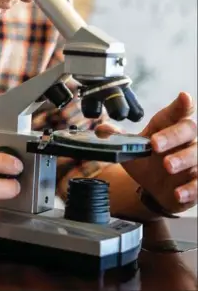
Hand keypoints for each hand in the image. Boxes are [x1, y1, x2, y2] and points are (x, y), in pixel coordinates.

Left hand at [122, 92, 196, 213]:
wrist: (155, 188)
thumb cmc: (147, 161)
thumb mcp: (130, 148)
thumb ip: (117, 137)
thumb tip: (101, 130)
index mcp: (168, 126)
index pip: (178, 112)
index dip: (182, 105)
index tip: (183, 97)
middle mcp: (186, 140)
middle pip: (188, 130)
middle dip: (172, 135)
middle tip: (155, 144)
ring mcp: (194, 160)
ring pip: (195, 155)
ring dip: (182, 160)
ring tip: (167, 166)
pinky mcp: (196, 181)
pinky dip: (190, 188)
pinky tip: (178, 192)